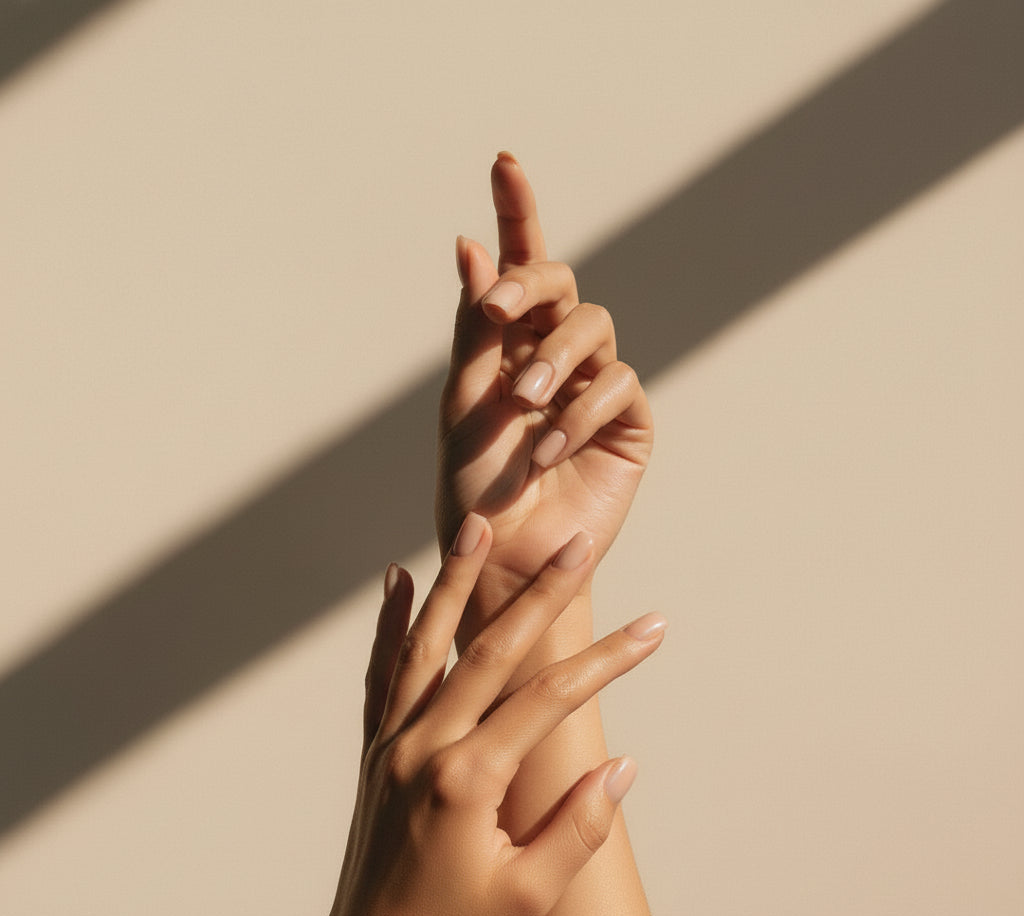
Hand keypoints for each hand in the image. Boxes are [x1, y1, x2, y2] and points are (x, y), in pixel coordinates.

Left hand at [273, 514, 665, 915]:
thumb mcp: (528, 897)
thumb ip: (577, 827)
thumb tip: (621, 764)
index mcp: (468, 779)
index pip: (550, 700)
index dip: (607, 661)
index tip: (652, 629)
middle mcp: (425, 745)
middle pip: (491, 650)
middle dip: (542, 595)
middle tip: (577, 546)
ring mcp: (393, 742)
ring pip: (428, 642)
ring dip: (455, 580)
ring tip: (477, 525)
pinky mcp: (375, 750)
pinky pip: (382, 672)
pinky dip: (391, 623)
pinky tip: (398, 580)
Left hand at [436, 153, 653, 621]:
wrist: (505, 554)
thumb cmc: (472, 485)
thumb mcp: (464, 399)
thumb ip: (475, 327)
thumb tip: (470, 244)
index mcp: (508, 343)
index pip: (519, 267)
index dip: (517, 213)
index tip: (502, 162)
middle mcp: (554, 355)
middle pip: (562, 285)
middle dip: (531, 288)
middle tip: (496, 314)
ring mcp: (594, 386)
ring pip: (595, 326)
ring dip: (555, 357)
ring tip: (523, 403)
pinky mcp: (628, 422)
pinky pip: (618, 385)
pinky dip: (580, 411)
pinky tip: (551, 447)